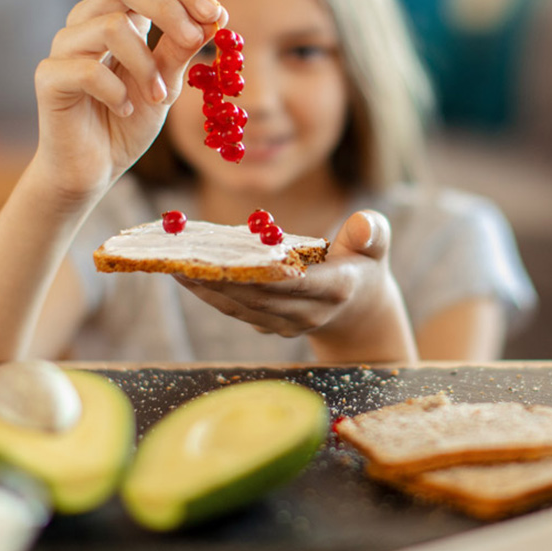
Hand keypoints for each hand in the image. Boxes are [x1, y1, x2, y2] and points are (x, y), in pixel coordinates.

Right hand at [32, 0, 225, 205]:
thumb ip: (181, 51)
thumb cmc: (128, 121)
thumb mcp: (166, 85)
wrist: (94, 168)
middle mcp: (87, 21)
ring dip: (146, 65)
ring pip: (111, 27)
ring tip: (157, 96)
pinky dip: (118, 93)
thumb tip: (213, 20)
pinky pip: (88, 71)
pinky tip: (124, 110)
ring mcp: (65, 46)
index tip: (218, 16)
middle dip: (168, 6)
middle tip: (195, 37)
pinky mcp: (49, 77)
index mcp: (118, 16)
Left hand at [175, 211, 417, 363]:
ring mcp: (287, 325)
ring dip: (206, 290)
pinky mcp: (269, 326)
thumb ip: (373, 232)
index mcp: (335, 290)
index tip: (229, 260)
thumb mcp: (376, 245)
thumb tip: (365, 224)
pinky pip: (236, 311)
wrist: (360, 309)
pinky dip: (209, 294)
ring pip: (241, 308)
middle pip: (258, 297)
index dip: (261, 274)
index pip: (295, 283)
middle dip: (220, 280)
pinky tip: (186, 276)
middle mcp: (308, 313)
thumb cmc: (364, 264)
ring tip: (175, 266)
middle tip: (186, 258)